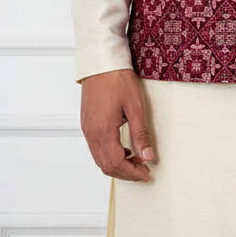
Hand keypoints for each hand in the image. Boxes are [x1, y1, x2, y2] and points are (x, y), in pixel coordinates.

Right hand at [80, 68, 155, 182]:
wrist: (102, 62)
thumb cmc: (118, 79)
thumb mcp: (135, 106)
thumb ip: (140, 134)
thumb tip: (148, 156)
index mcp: (103, 130)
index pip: (116, 163)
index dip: (132, 173)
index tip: (146, 174)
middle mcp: (91, 133)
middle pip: (106, 166)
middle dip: (125, 173)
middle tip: (143, 170)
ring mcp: (87, 129)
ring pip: (99, 159)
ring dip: (117, 164)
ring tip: (136, 159)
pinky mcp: (87, 124)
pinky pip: (96, 148)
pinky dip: (109, 154)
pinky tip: (123, 148)